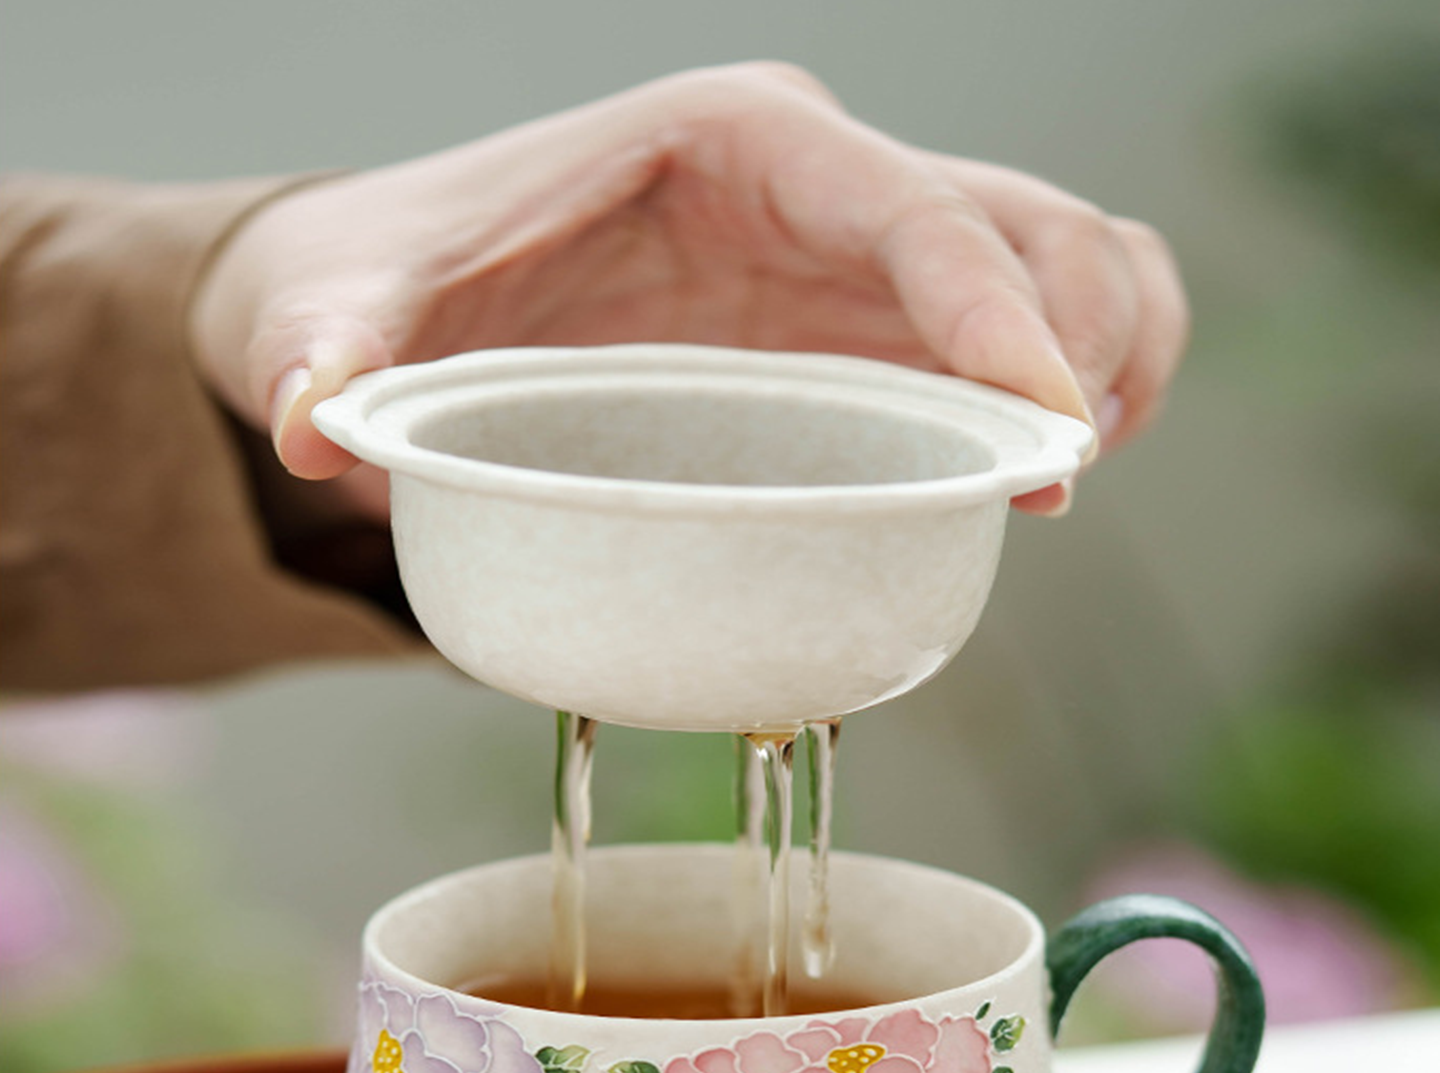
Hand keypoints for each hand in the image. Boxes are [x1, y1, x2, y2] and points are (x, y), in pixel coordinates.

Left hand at [190, 63, 1187, 517]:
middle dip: (1082, 344)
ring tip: (1068, 479)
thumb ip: (338, 350)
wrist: (414, 289)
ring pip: (1058, 263)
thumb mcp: (353, 303)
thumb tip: (316, 427)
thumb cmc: (400, 279)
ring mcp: (852, 255)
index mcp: (736, 144)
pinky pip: (1013, 327)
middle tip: (1056, 479)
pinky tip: (1037, 473)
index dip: (1001, 318)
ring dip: (1108, 358)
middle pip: (1027, 228)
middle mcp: (821, 184)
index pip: (913, 211)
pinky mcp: (859, 325)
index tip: (1046, 436)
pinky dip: (1066, 384)